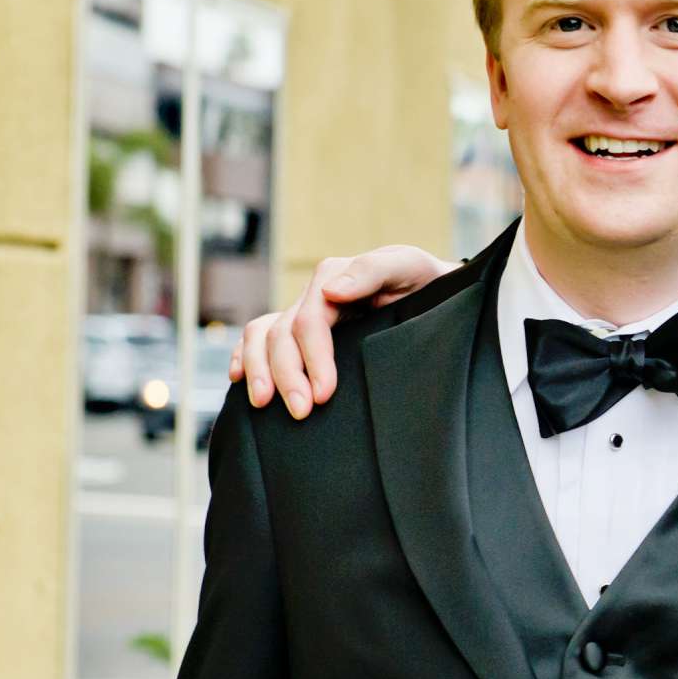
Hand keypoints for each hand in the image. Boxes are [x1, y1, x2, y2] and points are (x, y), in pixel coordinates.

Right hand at [230, 246, 454, 416]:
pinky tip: (239, 378)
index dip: (313, 359)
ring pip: (263, 336)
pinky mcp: (302, 331)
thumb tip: (331, 291)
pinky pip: (259, 337)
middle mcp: (314, 295)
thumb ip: (372, 271)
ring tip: (262, 403)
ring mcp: (305, 313)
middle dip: (287, 375)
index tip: (324, 394)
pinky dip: (244, 355)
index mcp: (335, 278)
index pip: (309, 321)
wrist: (438, 296)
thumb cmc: (426, 283)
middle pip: (282, 334)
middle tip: (301, 411)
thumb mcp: (409, 267)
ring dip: (259, 369)